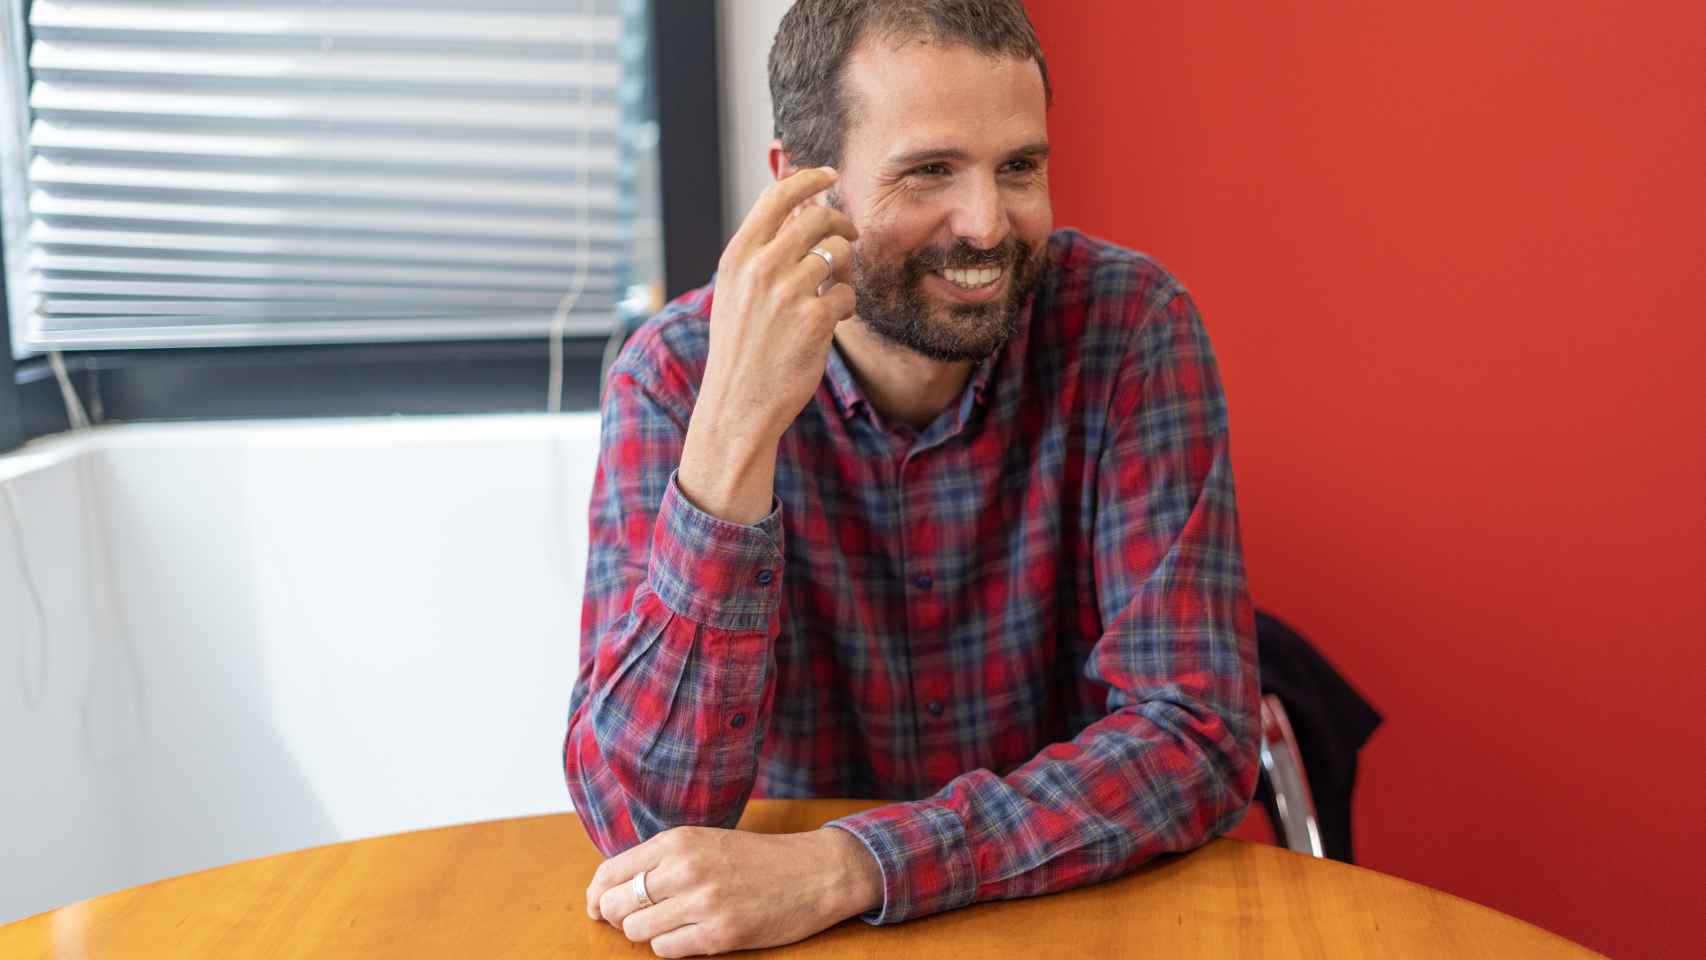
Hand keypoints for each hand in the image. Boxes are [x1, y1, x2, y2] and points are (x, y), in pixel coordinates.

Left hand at [585, 825, 882, 956]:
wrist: (815, 872)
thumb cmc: (756, 858)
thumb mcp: (704, 842)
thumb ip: (660, 860)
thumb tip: (606, 891)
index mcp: (678, 840)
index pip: (610, 872)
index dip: (597, 894)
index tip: (598, 906)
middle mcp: (685, 868)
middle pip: (616, 905)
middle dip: (617, 917)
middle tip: (636, 919)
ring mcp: (703, 902)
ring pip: (637, 931)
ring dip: (646, 934)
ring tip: (671, 925)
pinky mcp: (720, 934)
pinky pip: (666, 950)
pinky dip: (670, 947)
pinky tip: (690, 935)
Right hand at [700, 166, 856, 442]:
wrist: (737, 404)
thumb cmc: (742, 348)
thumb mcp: (736, 291)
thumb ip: (761, 252)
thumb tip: (800, 209)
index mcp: (738, 255)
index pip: (778, 196)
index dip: (808, 178)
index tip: (828, 175)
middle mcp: (760, 267)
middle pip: (818, 217)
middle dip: (842, 223)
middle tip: (850, 235)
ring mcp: (787, 293)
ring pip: (839, 254)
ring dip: (846, 271)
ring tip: (834, 292)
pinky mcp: (814, 320)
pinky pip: (847, 295)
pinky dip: (846, 306)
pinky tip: (831, 323)